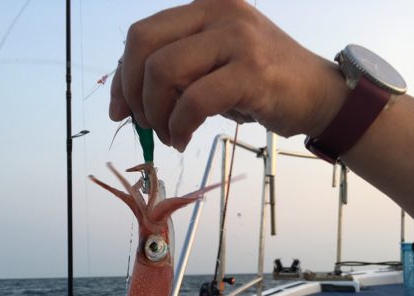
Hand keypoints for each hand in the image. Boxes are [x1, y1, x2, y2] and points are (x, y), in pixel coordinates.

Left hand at [109, 0, 346, 150]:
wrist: (318, 94)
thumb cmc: (263, 84)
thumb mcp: (214, 68)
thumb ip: (177, 72)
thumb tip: (127, 99)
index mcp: (204, 8)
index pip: (142, 35)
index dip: (121, 76)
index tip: (120, 110)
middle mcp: (218, 13)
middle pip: (144, 47)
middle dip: (134, 95)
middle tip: (146, 125)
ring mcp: (236, 38)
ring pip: (164, 72)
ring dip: (157, 115)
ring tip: (170, 136)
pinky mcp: (250, 71)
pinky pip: (194, 101)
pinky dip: (180, 127)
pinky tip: (184, 140)